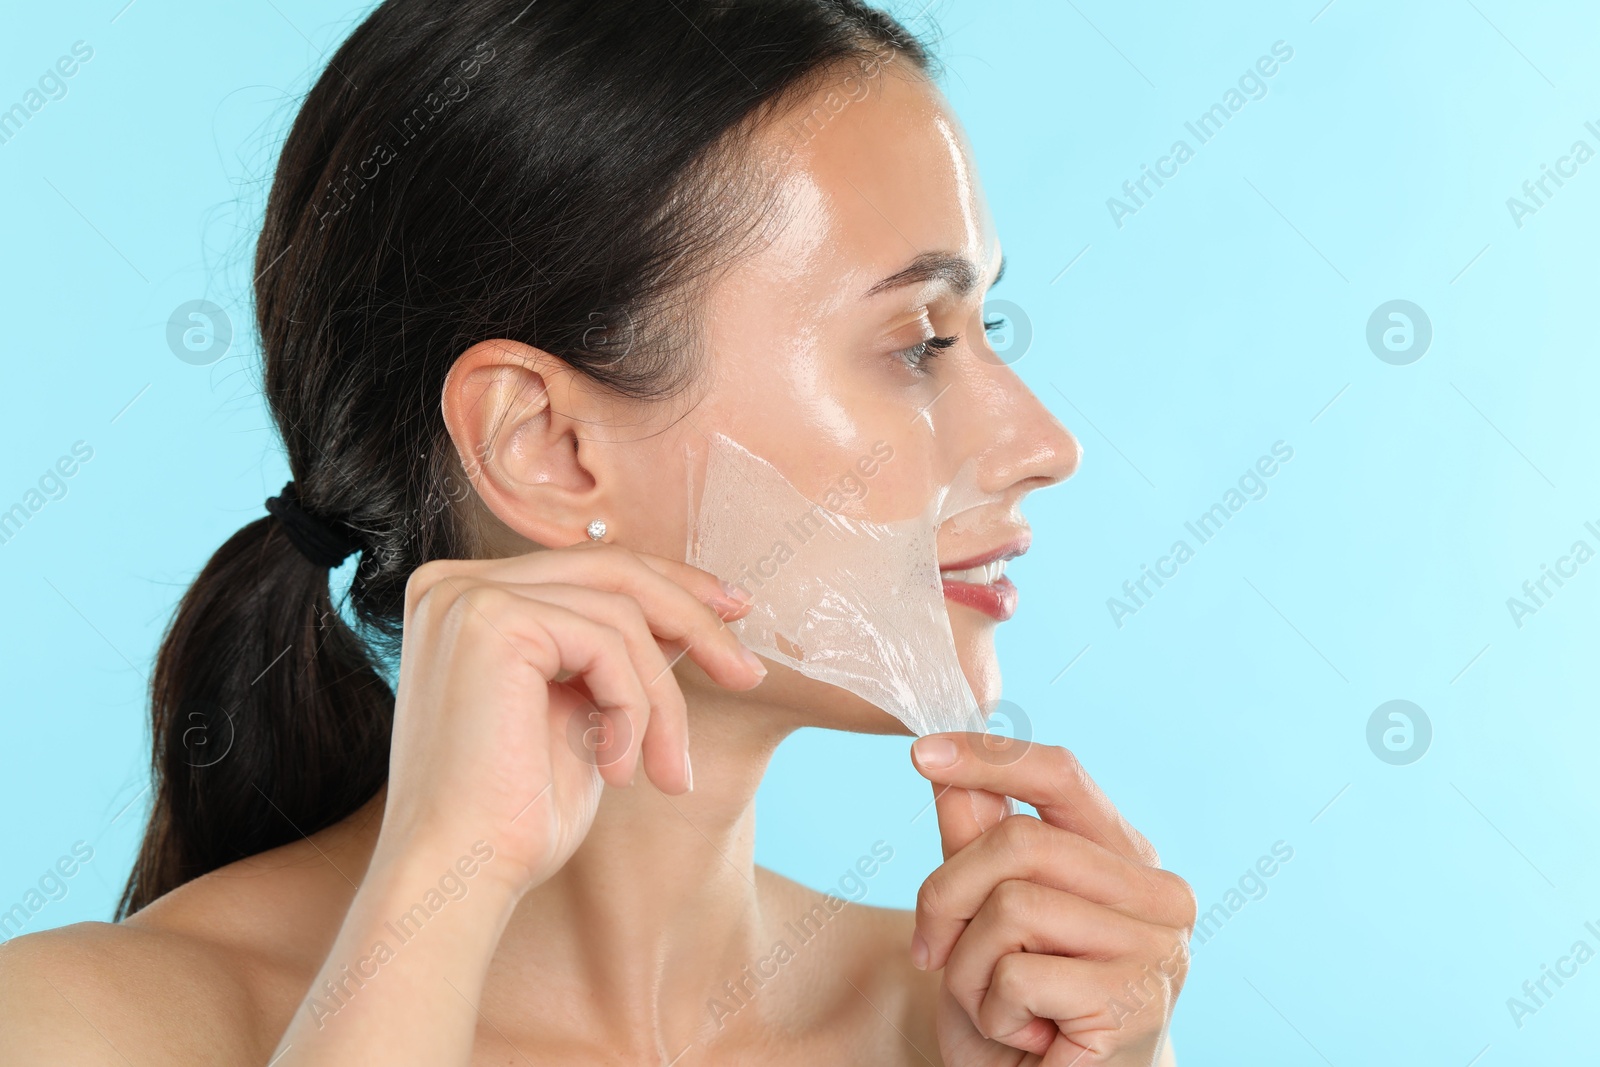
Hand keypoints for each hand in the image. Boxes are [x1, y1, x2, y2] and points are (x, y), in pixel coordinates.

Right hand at [374, 543, 766, 895]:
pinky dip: (634, 709)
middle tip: (747, 673)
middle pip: (611, 570)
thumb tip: (687, 613)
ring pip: (620, 613)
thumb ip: (612, 655)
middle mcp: (455, 583)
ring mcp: (468, 596)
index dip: (670, 586)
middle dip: (692, 618)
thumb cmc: (514, 815)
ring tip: (666, 770)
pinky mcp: (490, 619)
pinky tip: (619, 771)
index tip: (732, 617)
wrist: (460, 876)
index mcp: (467, 598)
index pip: (588, 567)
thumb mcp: (579, 712)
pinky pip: (608, 643)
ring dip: (661, 701)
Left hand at [910, 733, 1195, 1065]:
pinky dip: (993, 1012)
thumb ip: (975, 841)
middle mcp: (1157, 892)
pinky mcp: (1135, 1001)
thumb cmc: (1023, 1010)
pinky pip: (1020, 976)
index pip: (1060, 776)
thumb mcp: (982, 916)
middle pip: (1018, 840)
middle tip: (930, 950)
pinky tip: (1026, 1037)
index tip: (920, 753)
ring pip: (1011, 907)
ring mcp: (1155, 946)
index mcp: (1126, 856)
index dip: (988, 758)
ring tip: (996, 1006)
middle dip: (947, 894)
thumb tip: (947, 766)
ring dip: (969, 967)